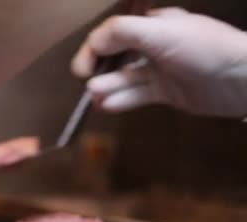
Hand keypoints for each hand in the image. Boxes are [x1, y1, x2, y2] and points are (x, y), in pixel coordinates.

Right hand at [72, 7, 246, 117]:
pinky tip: (108, 106)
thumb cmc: (202, 49)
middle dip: (98, 69)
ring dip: (108, 87)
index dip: (93, 48)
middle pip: (116, 55)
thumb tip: (92, 43)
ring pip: (125, 78)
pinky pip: (138, 95)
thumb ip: (123, 33)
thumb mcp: (160, 32)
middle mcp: (154, 45)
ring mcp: (160, 70)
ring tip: (94, 97)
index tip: (81, 68)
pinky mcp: (166, 92)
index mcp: (153, 24)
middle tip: (86, 82)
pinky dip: (122, 100)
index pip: (113, 33)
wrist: (240, 79)